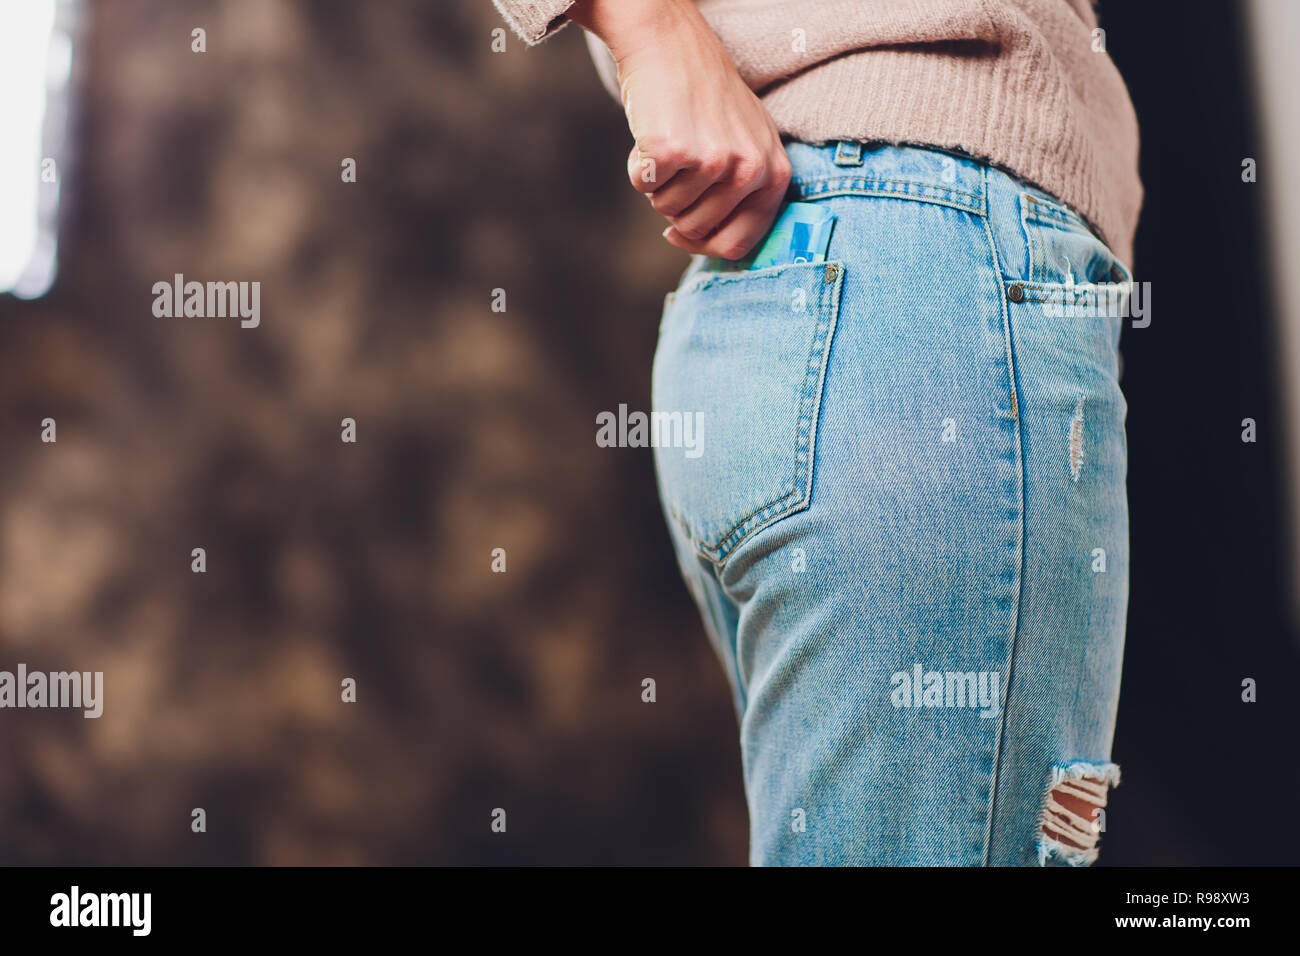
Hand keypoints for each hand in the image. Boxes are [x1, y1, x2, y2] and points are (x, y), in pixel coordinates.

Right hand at [569, 0, 791, 259]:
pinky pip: (643, 186)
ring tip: (670, 141)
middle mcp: (750, 169)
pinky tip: (651, 133)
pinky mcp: (674, 150)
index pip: (739, 243)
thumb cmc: (705, 99)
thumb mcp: (747, 144)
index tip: (681, 232)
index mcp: (774, 173)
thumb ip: (743, 195)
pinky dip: (637, 166)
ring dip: (658, 184)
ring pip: (668, 210)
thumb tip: (704, 244)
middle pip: (697, 229)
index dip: (703, 245)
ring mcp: (713, 160)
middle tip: (677, 166)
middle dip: (676, 207)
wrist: (671, 44)